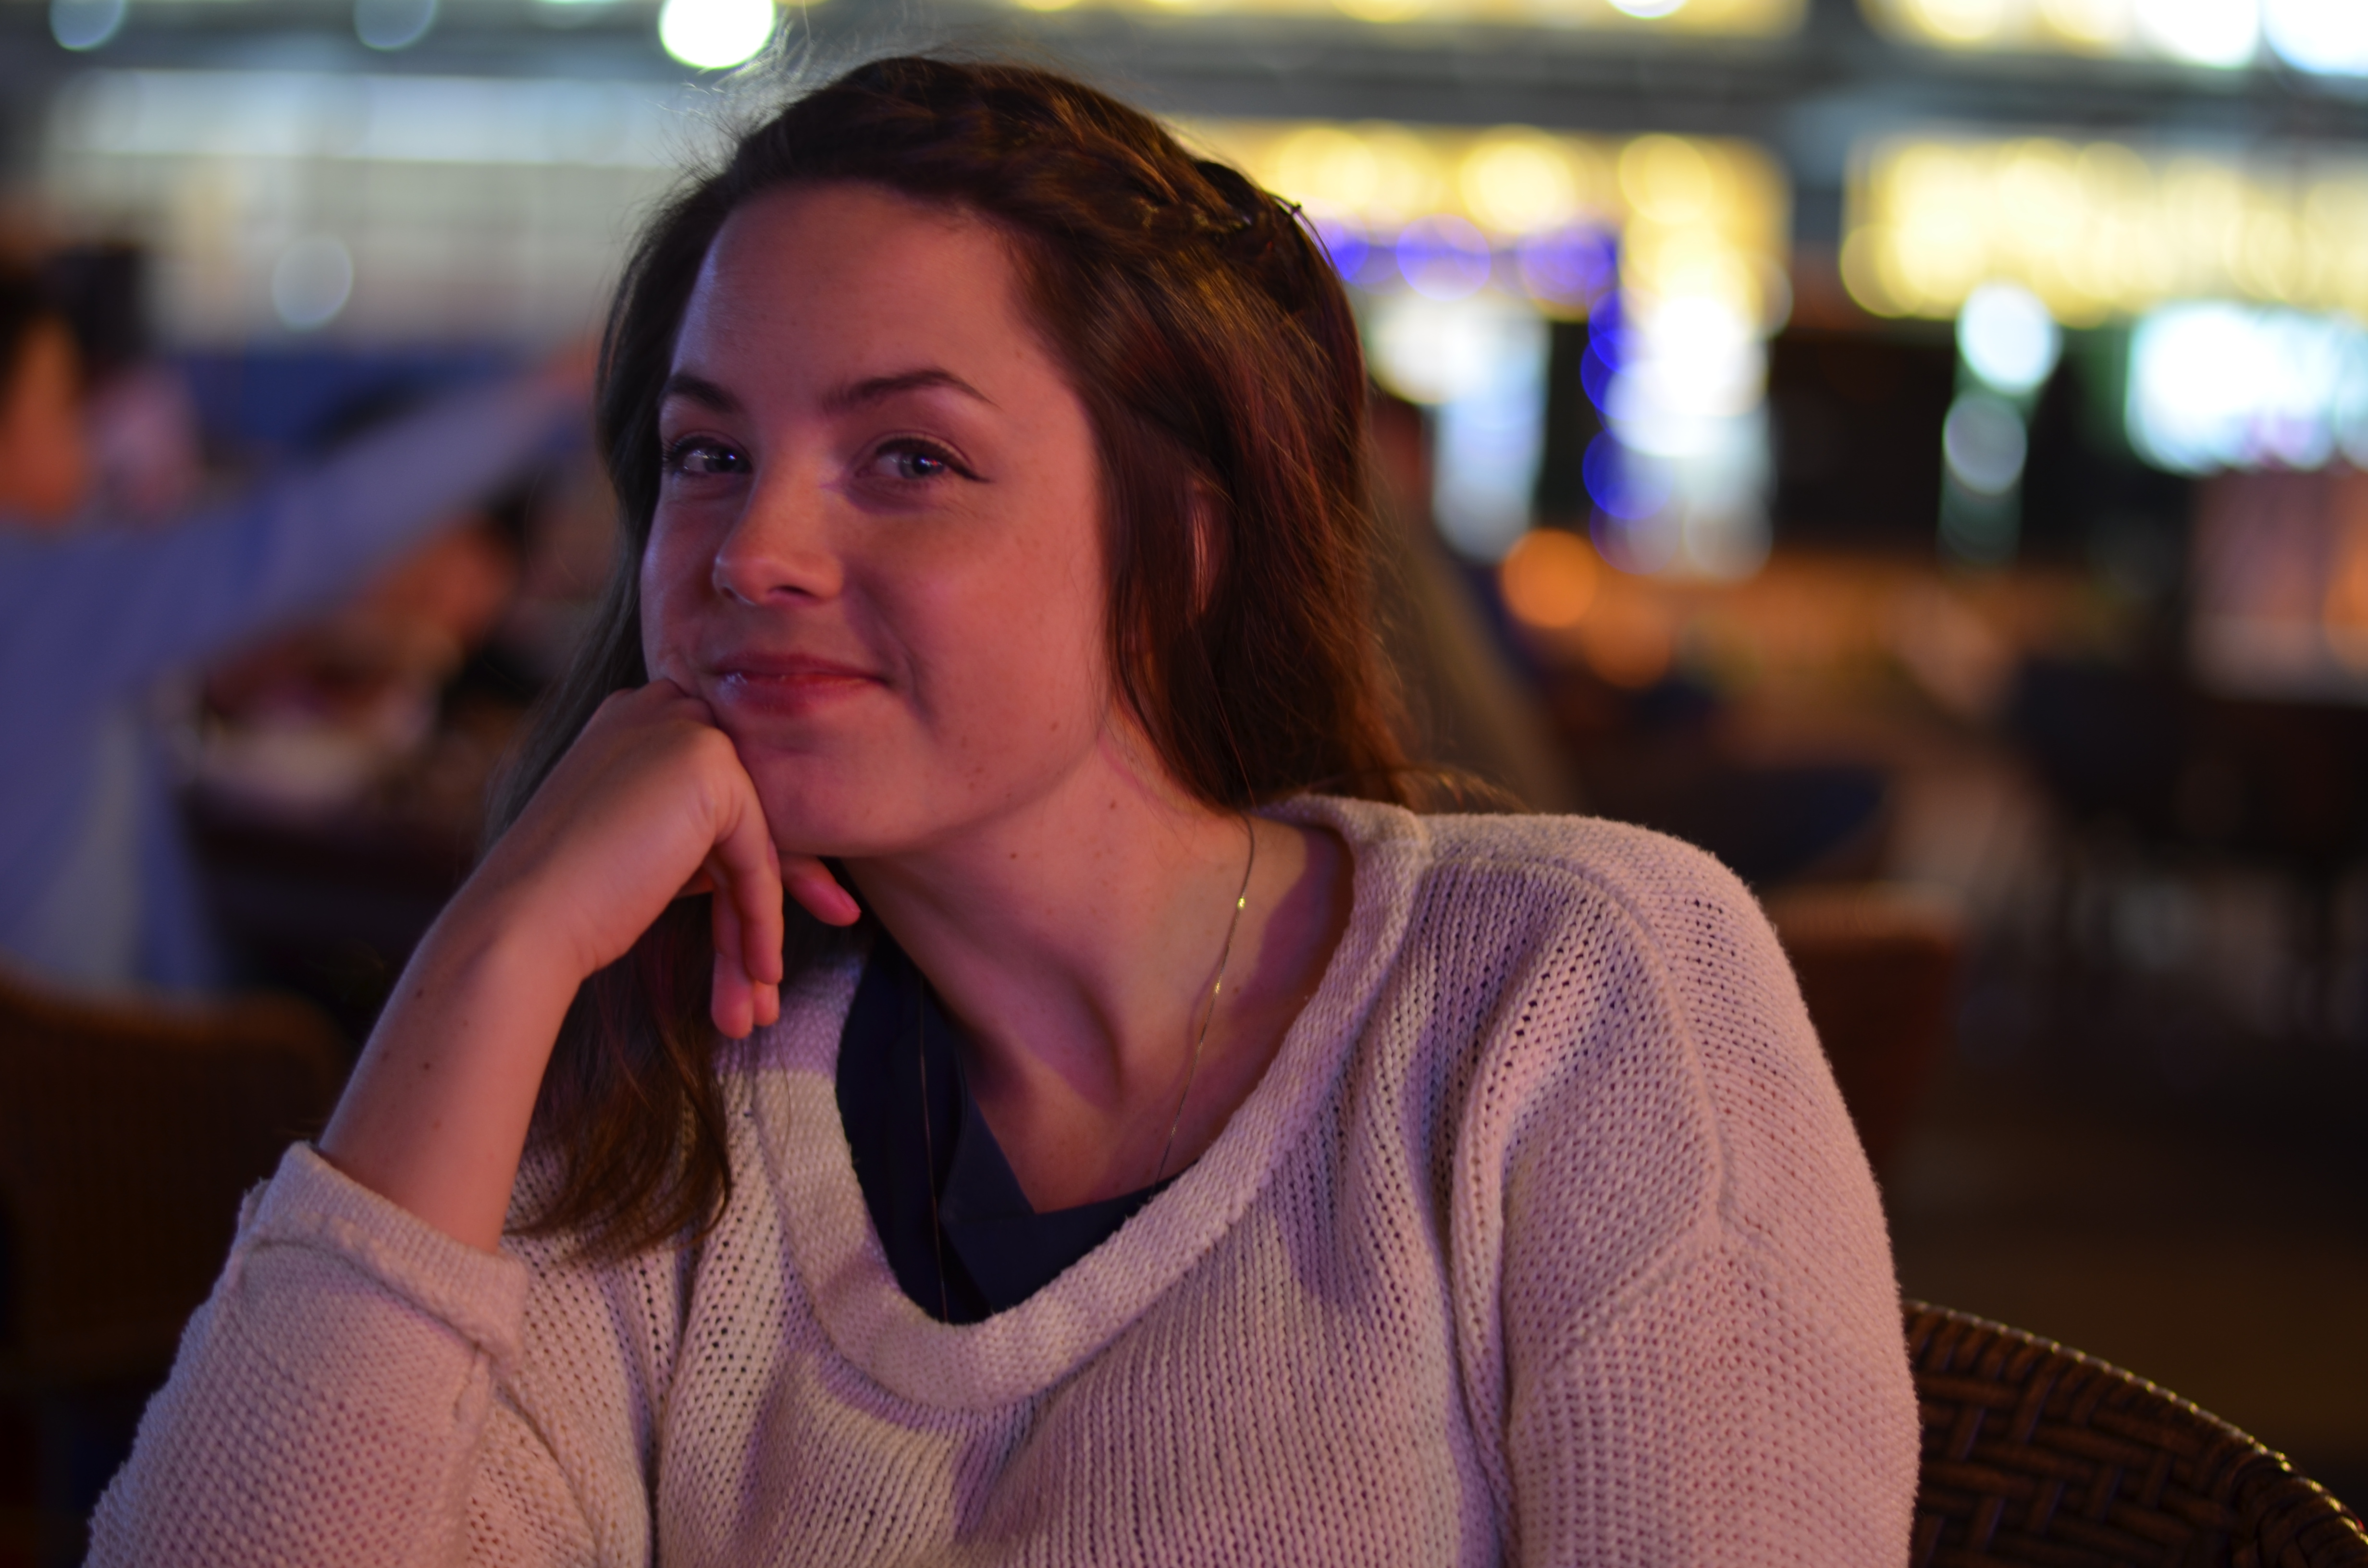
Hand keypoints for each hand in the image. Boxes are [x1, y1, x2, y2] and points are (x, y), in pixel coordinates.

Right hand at [471, 678, 858, 1036]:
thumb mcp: (652, 854)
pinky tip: (762, 975)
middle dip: (769, 904)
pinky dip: (759, 919)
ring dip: (758, 929)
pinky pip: (756, 855)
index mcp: (640, 721)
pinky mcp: (709, 764)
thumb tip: (797, 866)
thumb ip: (706, 840)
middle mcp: (663, 708)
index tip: (765, 949)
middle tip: (773, 983)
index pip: (720, 798)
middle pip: (746, 818)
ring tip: (759, 1008)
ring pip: (753, 844)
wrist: (520, 923)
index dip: (751, 873)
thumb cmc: (569, 902)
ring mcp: (685, 729)